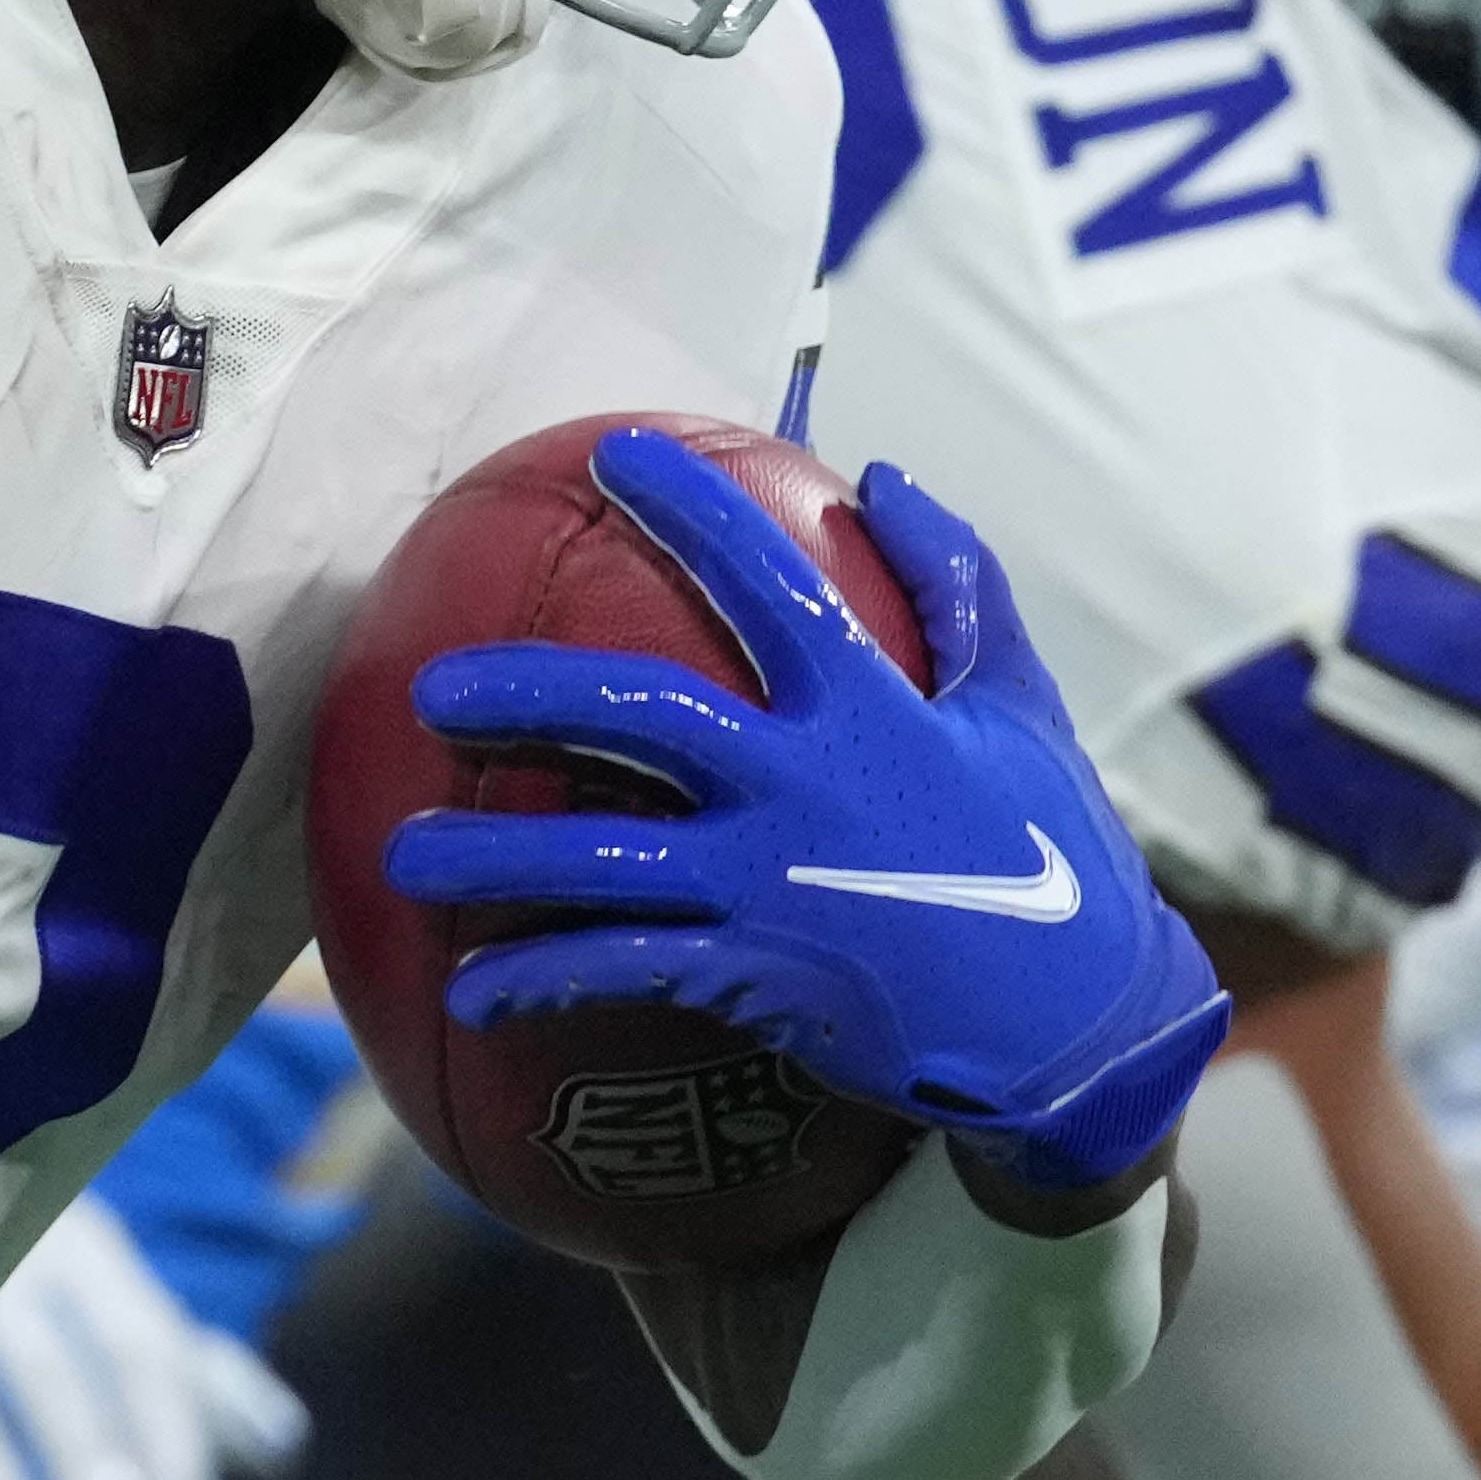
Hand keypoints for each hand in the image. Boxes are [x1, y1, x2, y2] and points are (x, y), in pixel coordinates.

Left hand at [386, 432, 1233, 1220]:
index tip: (615, 452)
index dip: (692, 508)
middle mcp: (806, 789)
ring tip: (402, 857)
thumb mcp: (1019, 705)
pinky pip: (622, 972)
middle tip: (430, 689)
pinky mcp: (758, 978)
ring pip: (601, 861)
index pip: (769, 580)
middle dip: (527, 695)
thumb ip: (957, 584)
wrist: (1078, 1027)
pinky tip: (469, 991)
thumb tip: (888, 475)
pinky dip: (540, 979)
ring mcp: (775, 888)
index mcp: (869, 708)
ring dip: (491, 858)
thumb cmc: (1048, 852)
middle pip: (641, 719)